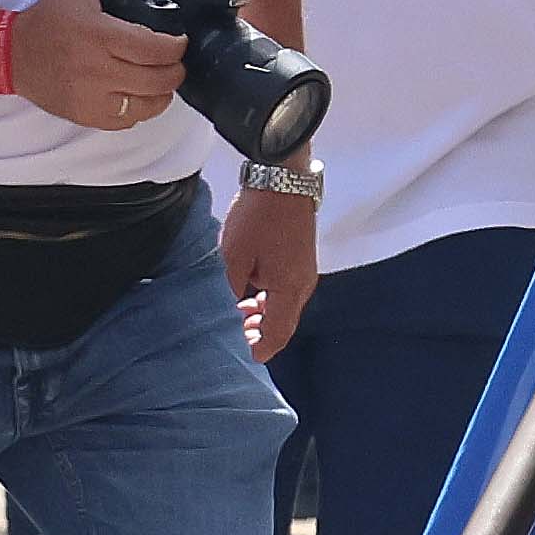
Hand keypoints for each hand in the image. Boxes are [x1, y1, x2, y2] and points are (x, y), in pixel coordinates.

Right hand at [7, 0, 187, 135]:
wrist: (11, 54)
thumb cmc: (49, 18)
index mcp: (99, 35)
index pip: (155, 49)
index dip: (177, 46)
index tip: (179, 40)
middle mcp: (96, 70)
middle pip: (159, 79)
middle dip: (175, 69)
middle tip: (174, 59)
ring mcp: (90, 97)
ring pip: (148, 105)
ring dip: (162, 91)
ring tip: (160, 76)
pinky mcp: (85, 116)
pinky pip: (127, 121)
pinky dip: (140, 109)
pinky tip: (138, 93)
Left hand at [219, 180, 316, 361]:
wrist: (282, 179)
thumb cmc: (258, 217)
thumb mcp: (233, 257)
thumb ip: (231, 290)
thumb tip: (230, 309)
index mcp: (289, 289)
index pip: (276, 334)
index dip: (258, 350)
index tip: (240, 355)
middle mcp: (302, 285)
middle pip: (283, 324)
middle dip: (258, 334)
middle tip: (231, 335)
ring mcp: (304, 272)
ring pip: (283, 308)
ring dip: (261, 316)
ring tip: (234, 313)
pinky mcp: (299, 260)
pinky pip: (284, 291)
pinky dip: (266, 300)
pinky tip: (246, 293)